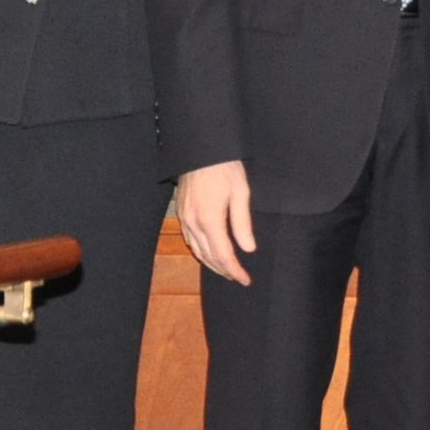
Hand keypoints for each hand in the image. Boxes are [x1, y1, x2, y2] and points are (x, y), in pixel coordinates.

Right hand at [175, 161, 256, 286]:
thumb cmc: (224, 168)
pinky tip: (209, 252)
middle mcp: (194, 223)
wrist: (200, 149)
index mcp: (210, 220)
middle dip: (224, 271)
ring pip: (197, 250)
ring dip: (211, 263)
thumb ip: (243, 223)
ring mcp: (184, 218)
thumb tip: (248, 249)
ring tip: (226, 269)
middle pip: (208, 257)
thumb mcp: (240, 192)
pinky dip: (200, 251)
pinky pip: (189, 240)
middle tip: (238, 277)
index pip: (223, 255)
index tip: (245, 280)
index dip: (234, 271)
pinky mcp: (181, 212)